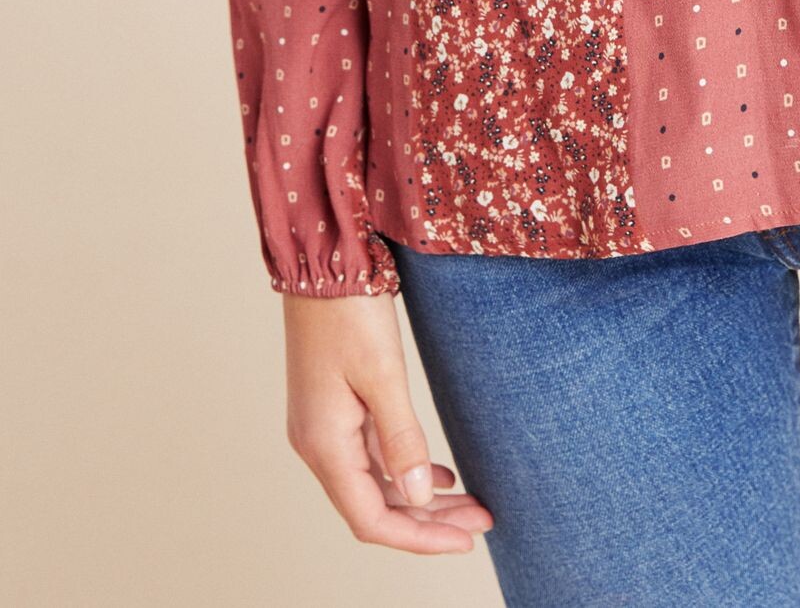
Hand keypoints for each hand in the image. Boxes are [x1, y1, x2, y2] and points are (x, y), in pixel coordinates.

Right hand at [282, 291, 494, 554]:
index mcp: (324, 444)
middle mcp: (318, 444)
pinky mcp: (332, 408)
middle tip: (482, 520)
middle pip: (375, 507)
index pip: (371, 520)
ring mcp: (323, 426)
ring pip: (374, 483)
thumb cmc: (350, 310)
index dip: (419, 539)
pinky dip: (403, 470)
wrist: (321, 259)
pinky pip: (370, 457)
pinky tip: (435, 473)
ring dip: (419, 498)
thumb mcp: (383, 373)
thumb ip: (402, 437)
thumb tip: (418, 497)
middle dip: (428, 521)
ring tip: (468, 501)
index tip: (466, 540)